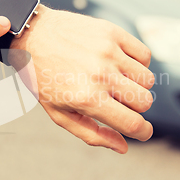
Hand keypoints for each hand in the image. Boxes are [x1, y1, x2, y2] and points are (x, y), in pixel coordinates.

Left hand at [10, 5, 153, 153]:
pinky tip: (120, 64)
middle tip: (117, 101)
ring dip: (136, 85)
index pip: (133, 123)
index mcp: (87, 99)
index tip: (143, 131)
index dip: (143, 132)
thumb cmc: (43, 78)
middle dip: (135, 108)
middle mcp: (100, 75)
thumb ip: (91, 133)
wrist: (31, 36)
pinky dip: (138, 63)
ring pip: (148, 79)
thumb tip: (123, 147)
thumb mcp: (59, 113)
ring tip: (115, 80)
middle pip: (145, 102)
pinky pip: (144, 55)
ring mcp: (108, 51)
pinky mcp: (112, 32)